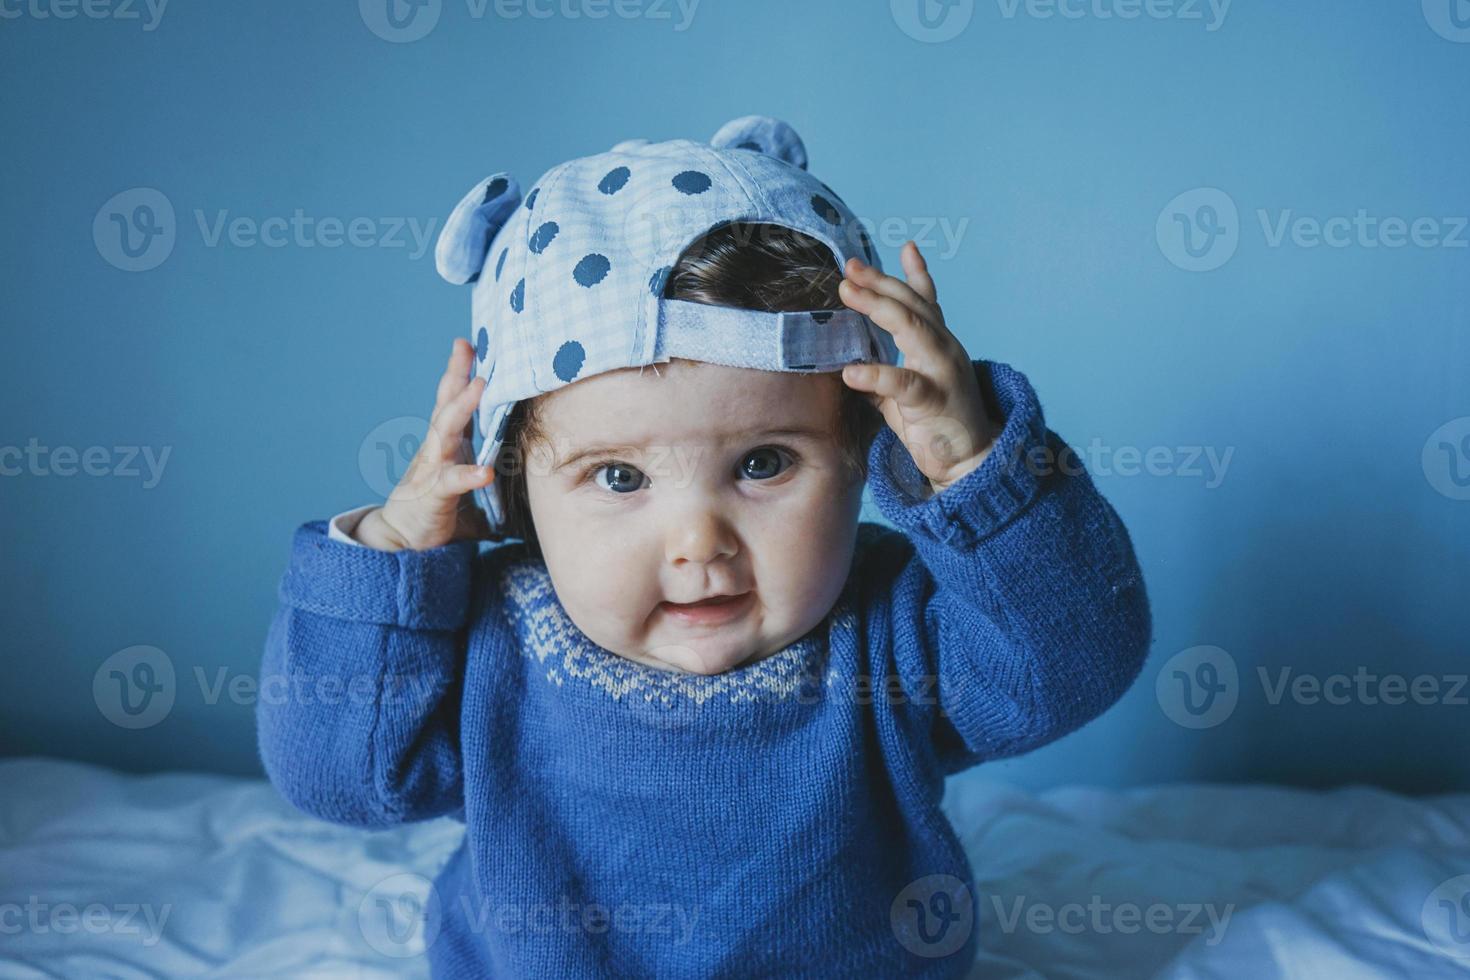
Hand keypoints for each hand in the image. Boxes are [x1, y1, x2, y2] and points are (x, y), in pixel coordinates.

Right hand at [361, 338, 495, 551]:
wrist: (401, 542)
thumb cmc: (438, 511)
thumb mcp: (468, 486)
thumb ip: (493, 474)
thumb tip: (532, 471)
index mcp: (448, 444)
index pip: (454, 402)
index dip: (461, 374)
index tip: (470, 345)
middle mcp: (437, 449)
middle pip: (446, 404)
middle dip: (457, 374)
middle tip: (467, 347)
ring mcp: (432, 469)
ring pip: (445, 431)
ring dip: (462, 407)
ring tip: (480, 386)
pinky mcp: (433, 495)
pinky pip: (451, 482)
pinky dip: (468, 475)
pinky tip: (484, 472)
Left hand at [837, 241, 999, 494]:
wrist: (969, 461)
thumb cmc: (935, 423)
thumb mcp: (905, 390)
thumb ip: (885, 371)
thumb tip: (850, 360)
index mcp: (938, 343)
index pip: (924, 301)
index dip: (911, 273)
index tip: (894, 250)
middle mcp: (944, 349)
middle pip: (911, 305)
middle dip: (879, 283)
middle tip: (849, 268)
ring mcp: (942, 371)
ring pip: (912, 328)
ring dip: (878, 307)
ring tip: (847, 294)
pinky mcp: (935, 400)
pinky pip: (903, 383)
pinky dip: (876, 374)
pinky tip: (851, 372)